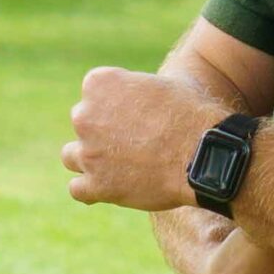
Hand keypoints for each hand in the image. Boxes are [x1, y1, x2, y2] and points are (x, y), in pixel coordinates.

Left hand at [63, 68, 222, 211]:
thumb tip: (137, 94)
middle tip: (132, 141)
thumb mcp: (161, 84)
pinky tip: (108, 187)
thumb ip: (135, 88)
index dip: (115, 104)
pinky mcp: (96, 185)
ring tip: (117, 165)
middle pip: (83, 122)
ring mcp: (88, 152)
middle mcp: (84, 116)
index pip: (93, 92)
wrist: (202, 153)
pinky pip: (77, 189)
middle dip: (101, 131)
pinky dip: (91, 189)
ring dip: (89, 159)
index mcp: (98, 83)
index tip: (135, 114)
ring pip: (71, 156)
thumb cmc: (190, 113)